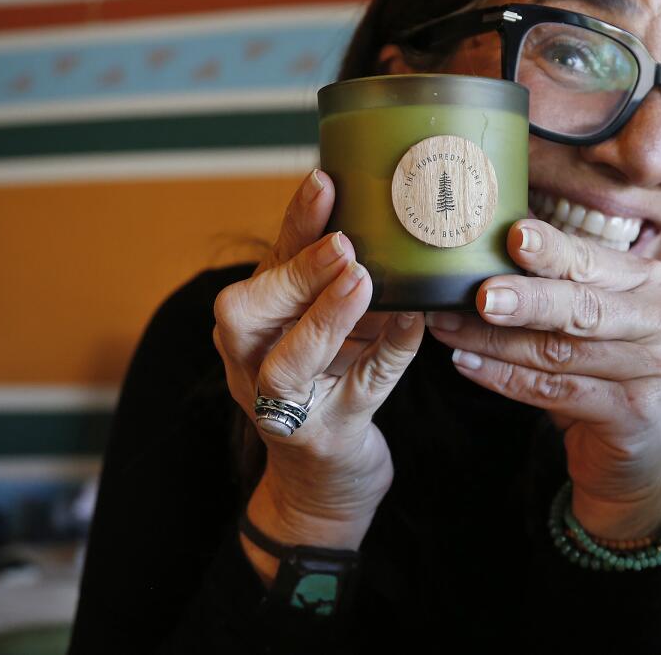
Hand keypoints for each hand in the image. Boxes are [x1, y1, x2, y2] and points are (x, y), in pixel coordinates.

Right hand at [213, 170, 424, 558]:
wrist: (324, 481)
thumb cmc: (329, 382)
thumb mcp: (324, 324)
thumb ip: (337, 279)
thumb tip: (390, 207)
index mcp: (255, 323)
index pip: (267, 264)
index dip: (295, 222)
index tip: (325, 179)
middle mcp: (251, 362)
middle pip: (244, 315)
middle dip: (294, 275)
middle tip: (344, 244)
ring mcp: (283, 407)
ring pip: (285, 365)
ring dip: (322, 319)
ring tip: (362, 281)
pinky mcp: (326, 437)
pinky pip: (357, 394)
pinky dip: (386, 357)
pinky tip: (416, 325)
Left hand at [426, 219, 660, 540]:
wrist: (635, 450)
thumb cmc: (600, 368)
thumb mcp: (588, 320)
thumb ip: (554, 286)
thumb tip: (482, 253)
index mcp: (648, 283)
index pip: (591, 261)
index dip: (551, 250)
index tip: (513, 236)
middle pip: (582, 307)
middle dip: (527, 300)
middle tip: (481, 296)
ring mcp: (654, 371)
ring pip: (559, 352)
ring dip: (495, 342)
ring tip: (449, 330)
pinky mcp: (634, 415)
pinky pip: (555, 392)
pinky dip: (504, 378)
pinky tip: (467, 364)